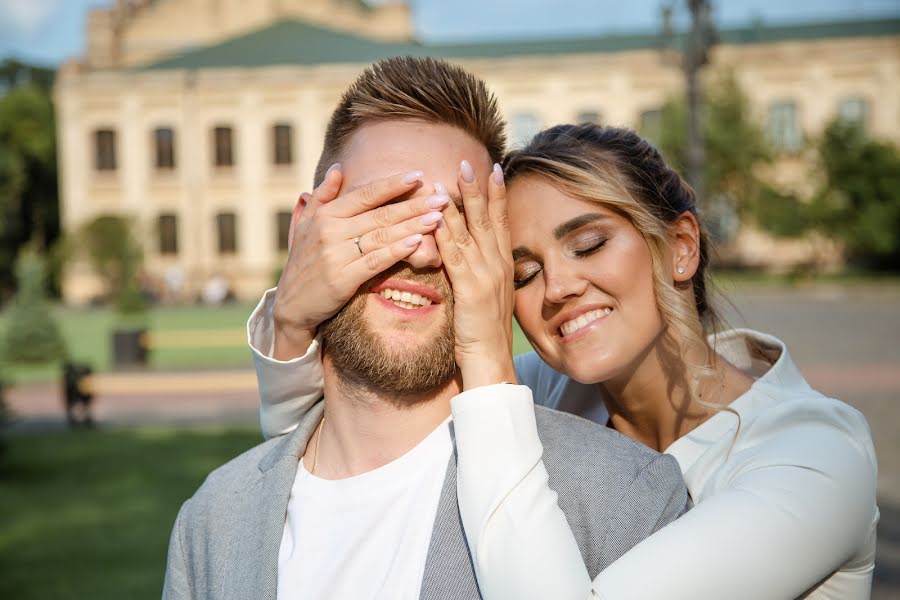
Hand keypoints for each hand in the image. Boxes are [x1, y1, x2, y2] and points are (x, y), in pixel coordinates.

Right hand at [272, 164, 450, 359]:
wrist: (291, 305)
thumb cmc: (304, 263)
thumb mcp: (305, 225)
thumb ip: (323, 196)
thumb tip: (338, 167)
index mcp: (325, 215)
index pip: (365, 195)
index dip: (392, 184)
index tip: (418, 175)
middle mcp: (330, 231)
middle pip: (379, 214)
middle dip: (413, 204)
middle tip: (441, 197)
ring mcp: (336, 255)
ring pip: (381, 236)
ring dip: (412, 226)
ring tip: (437, 217)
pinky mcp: (342, 278)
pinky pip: (375, 261)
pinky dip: (397, 251)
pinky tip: (417, 243)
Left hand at [434, 160, 516, 389]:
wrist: (490, 362)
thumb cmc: (485, 334)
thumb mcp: (488, 297)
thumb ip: (481, 273)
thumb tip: (471, 257)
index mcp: (503, 267)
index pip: (500, 223)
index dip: (497, 196)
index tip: (493, 170)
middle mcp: (497, 266)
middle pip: (487, 220)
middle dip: (478, 190)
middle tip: (468, 163)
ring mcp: (485, 276)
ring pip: (471, 232)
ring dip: (460, 204)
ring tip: (449, 178)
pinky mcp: (470, 290)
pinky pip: (455, 256)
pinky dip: (446, 234)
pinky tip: (436, 217)